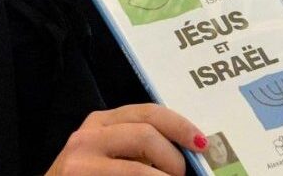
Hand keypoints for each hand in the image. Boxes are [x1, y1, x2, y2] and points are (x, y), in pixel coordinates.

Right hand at [46, 104, 205, 175]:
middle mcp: (88, 135)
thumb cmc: (88, 175)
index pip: (148, 113)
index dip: (180, 126)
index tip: (202, 143)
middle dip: (173, 158)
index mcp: (101, 122)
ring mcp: (80, 162)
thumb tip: (188, 150)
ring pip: (139, 169)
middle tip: (182, 175)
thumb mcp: (110, 154)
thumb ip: (141, 147)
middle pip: (146, 134)